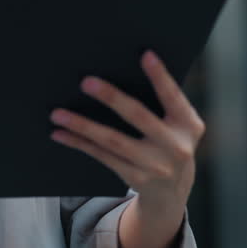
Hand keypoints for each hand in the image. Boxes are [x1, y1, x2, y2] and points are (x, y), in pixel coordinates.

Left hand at [48, 50, 203, 211]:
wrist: (172, 192)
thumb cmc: (167, 143)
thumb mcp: (177, 126)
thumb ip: (160, 104)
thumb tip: (118, 71)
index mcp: (189, 125)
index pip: (173, 96)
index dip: (160, 76)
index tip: (145, 55)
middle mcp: (176, 146)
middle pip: (138, 116)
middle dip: (111, 98)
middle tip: (85, 82)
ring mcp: (156, 166)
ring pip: (113, 140)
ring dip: (82, 125)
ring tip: (57, 113)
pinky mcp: (136, 179)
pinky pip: (102, 156)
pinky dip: (79, 143)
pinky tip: (60, 133)